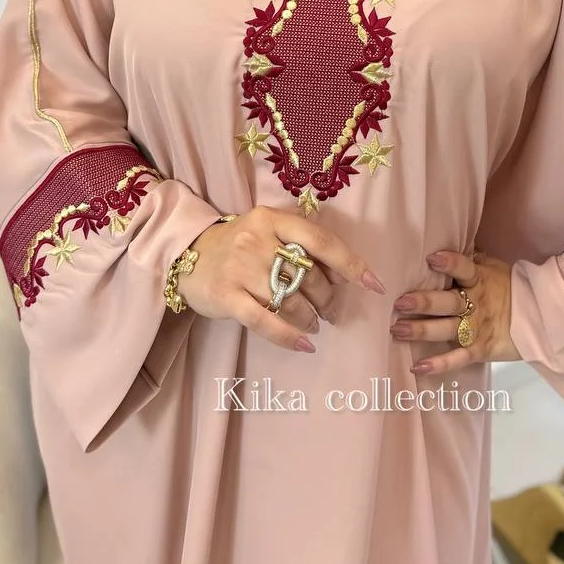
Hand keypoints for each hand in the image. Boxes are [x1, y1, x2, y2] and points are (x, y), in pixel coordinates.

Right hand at [176, 206, 385, 352]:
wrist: (189, 257)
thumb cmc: (240, 245)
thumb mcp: (268, 233)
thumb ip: (301, 247)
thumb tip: (342, 277)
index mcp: (272, 219)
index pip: (320, 240)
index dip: (350, 263)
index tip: (373, 284)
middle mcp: (256, 239)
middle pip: (307, 274)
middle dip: (327, 298)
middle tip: (332, 312)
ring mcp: (239, 267)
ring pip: (289, 299)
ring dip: (310, 317)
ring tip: (314, 324)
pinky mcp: (226, 296)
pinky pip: (265, 321)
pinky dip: (288, 336)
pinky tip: (305, 344)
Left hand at [390, 249, 520, 373]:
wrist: (537, 318)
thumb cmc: (507, 287)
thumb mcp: (492, 267)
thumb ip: (470, 259)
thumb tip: (446, 237)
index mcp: (479, 279)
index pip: (464, 269)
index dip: (450, 263)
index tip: (431, 258)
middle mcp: (476, 304)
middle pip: (448, 303)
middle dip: (424, 303)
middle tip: (400, 302)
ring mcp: (476, 329)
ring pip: (447, 330)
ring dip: (421, 330)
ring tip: (397, 330)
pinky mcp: (479, 350)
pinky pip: (457, 359)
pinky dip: (438, 365)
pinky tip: (417, 367)